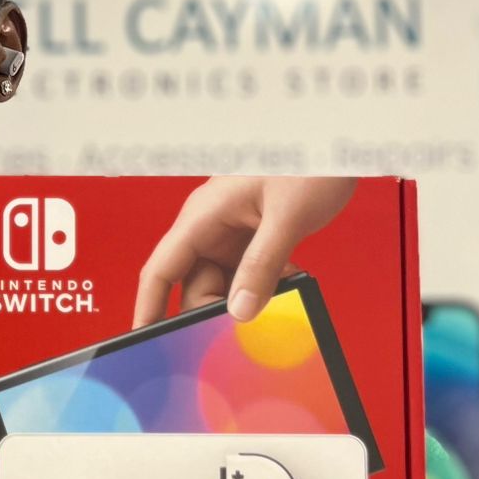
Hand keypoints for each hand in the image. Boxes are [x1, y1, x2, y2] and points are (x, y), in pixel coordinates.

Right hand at [134, 176, 357, 326]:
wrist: (336, 139)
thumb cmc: (308, 161)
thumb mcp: (286, 216)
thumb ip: (262, 265)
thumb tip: (241, 310)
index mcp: (203, 215)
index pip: (161, 269)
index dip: (148, 306)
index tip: (142, 339)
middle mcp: (211, 225)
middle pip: (196, 285)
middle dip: (217, 309)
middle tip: (244, 331)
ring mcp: (233, 232)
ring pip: (225, 283)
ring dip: (249, 298)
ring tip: (279, 301)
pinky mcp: (255, 237)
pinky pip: (249, 274)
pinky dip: (267, 286)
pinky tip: (290, 284)